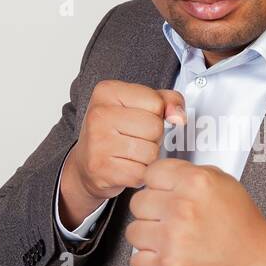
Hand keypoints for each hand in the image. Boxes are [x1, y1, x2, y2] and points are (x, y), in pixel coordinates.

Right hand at [58, 80, 186, 228]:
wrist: (85, 164)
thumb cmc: (115, 132)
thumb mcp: (138, 105)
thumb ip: (166, 101)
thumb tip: (179, 117)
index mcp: (107, 91)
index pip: (156, 102)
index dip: (155, 115)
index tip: (138, 119)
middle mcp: (98, 114)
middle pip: (155, 128)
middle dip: (152, 137)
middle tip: (134, 139)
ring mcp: (98, 142)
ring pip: (151, 152)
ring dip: (147, 158)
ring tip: (130, 154)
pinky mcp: (101, 168)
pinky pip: (141, 172)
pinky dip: (139, 174)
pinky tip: (125, 167)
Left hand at [125, 158, 265, 265]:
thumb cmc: (242, 228)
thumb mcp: (224, 183)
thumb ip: (190, 173)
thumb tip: (161, 175)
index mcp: (196, 183)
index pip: (151, 174)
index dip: (157, 185)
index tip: (164, 194)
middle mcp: (182, 209)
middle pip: (138, 202)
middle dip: (153, 212)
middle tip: (172, 220)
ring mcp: (172, 240)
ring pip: (133, 231)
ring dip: (149, 237)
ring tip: (171, 240)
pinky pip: (136, 260)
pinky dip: (149, 262)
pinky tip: (168, 256)